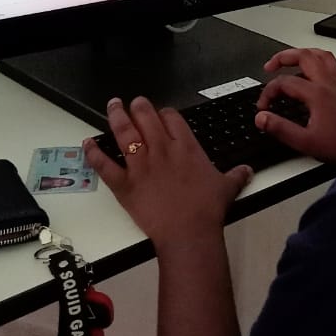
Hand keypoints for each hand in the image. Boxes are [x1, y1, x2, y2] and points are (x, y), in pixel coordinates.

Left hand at [83, 96, 252, 250]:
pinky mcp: (125, 183)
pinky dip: (95, 153)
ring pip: (125, 132)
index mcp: (185, 147)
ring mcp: (141, 165)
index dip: (164, 113)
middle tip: (134, 102)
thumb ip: (236, 175)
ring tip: (113, 105)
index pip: (171, 118)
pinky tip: (88, 143)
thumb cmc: (208, 210)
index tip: (161, 114)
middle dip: (138, 106)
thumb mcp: (227, 188)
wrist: (189, 233)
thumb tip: (247, 170)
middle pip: (146, 116)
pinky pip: (105, 164)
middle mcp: (161, 149)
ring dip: (117, 116)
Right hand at [255, 45, 335, 164]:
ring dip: (308, 53)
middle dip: (284, 57)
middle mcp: (329, 84)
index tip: (263, 107)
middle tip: (270, 66)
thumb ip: (280, 128)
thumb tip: (261, 118)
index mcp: (316, 94)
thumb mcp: (304, 142)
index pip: (285, 83)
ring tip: (295, 56)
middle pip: (304, 57)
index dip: (269, 92)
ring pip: (325, 57)